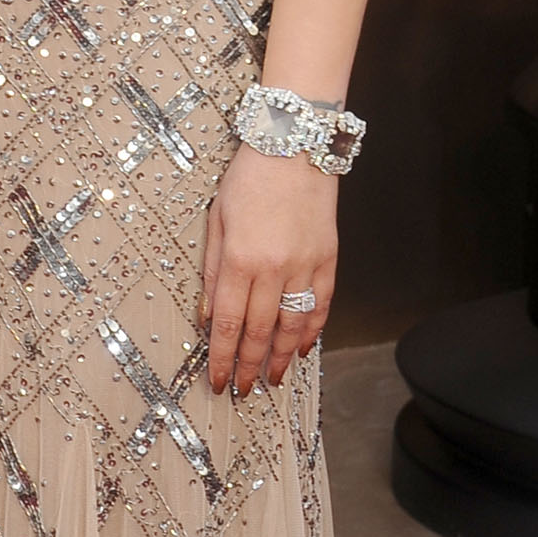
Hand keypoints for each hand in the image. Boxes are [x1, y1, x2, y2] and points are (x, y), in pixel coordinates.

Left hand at [200, 144, 336, 393]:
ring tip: (271, 380)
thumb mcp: (215, 221)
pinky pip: (320, 305)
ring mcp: (305, 266)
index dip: (223, 357)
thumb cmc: (248, 179)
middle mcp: (274, 269)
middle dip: (249, 366)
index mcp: (240, 260)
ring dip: (280, 358)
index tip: (219, 380)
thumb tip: (209, 316)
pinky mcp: (328, 259)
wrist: (294, 147)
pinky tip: (301, 349)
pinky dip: (312, 332)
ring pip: (293, 326)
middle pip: (260, 332)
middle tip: (244, 390)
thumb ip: (212, 272)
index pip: (229, 323)